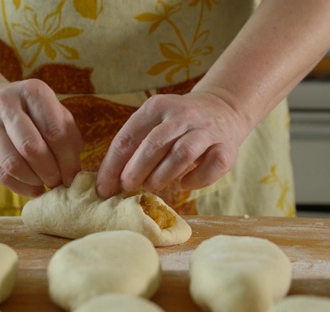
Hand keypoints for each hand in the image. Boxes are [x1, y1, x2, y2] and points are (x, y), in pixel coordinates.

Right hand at [0, 79, 82, 196]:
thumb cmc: (31, 114)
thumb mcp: (54, 115)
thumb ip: (68, 139)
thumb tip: (73, 174)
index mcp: (33, 92)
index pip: (55, 132)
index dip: (67, 160)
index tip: (72, 177)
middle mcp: (6, 102)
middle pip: (31, 148)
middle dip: (49, 172)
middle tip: (57, 182)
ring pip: (13, 163)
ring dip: (34, 181)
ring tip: (44, 185)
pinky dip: (19, 187)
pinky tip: (32, 188)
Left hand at [96, 91, 251, 197]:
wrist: (222, 109)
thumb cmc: (177, 124)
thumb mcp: (153, 123)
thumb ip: (133, 146)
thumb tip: (108, 182)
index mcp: (156, 107)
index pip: (128, 137)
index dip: (112, 166)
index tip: (103, 188)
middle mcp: (182, 115)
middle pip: (154, 144)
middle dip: (136, 170)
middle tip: (127, 187)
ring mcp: (206, 130)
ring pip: (182, 154)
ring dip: (162, 175)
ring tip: (150, 187)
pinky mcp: (226, 147)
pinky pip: (212, 166)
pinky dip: (196, 179)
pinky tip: (183, 185)